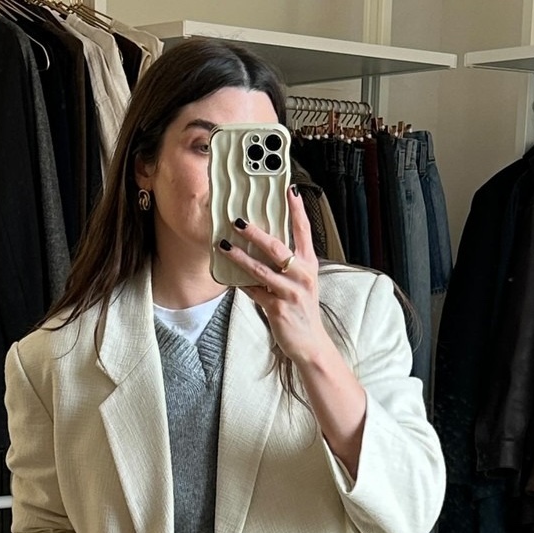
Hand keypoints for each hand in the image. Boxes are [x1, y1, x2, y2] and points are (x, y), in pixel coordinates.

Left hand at [219, 187, 333, 364]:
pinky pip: (254, 291)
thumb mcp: (302, 282)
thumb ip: (288, 263)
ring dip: (240, 257)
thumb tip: (264, 243)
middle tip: (237, 220)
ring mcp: (290, 292)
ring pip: (261, 269)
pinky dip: (241, 284)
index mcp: (308, 265)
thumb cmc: (302, 309)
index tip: (289, 189)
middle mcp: (302, 275)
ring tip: (224, 245)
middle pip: (277, 248)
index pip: (304, 231)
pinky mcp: (278, 308)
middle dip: (256, 233)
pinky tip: (229, 276)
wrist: (310, 342)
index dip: (297, 210)